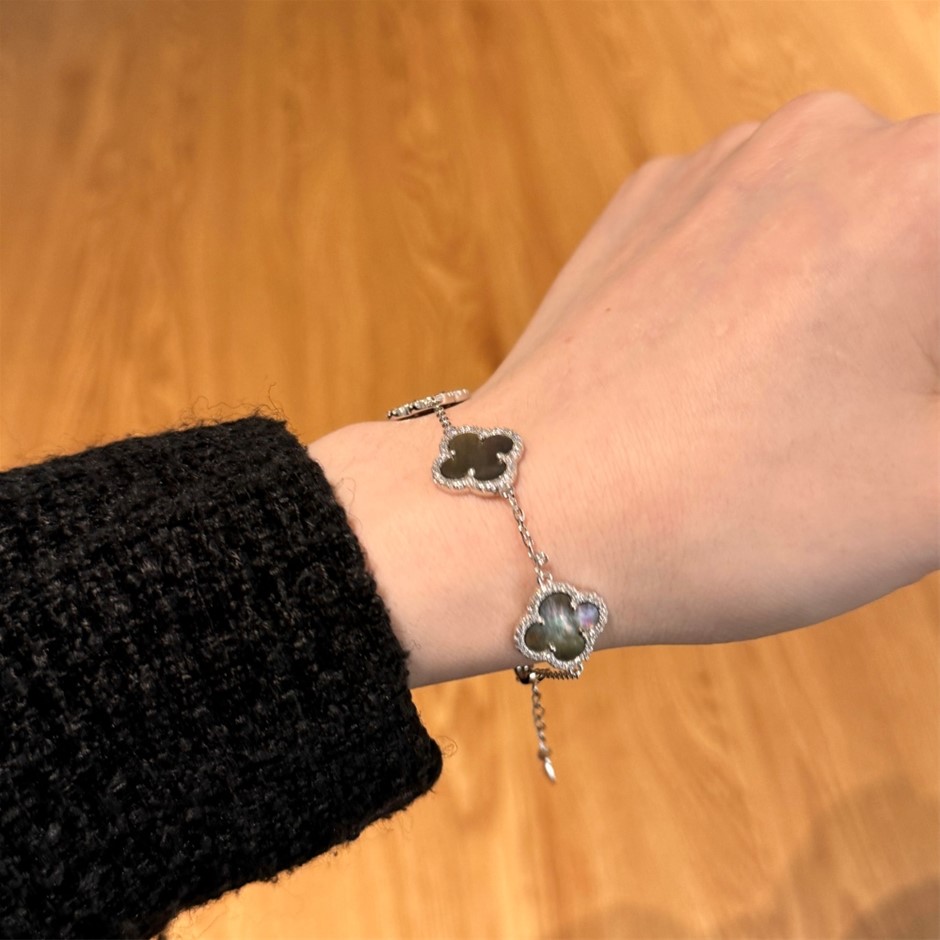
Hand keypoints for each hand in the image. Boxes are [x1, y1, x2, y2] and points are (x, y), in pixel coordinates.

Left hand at [311, 91, 938, 684]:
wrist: (522, 514)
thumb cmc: (726, 511)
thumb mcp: (937, 492)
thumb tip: (921, 363)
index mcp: (920, 183)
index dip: (933, 359)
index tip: (907, 404)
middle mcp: (820, 137)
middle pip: (924, 235)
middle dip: (916, 328)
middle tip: (873, 419)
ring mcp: (715, 164)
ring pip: (844, 229)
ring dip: (853, 307)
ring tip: (797, 407)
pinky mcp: (645, 205)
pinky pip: (752, 236)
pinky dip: (767, 292)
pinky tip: (727, 374)